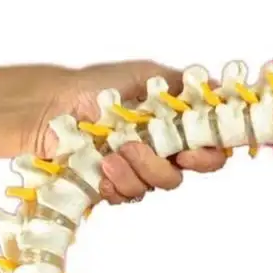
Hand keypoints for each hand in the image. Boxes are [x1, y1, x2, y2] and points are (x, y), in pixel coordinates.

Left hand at [24, 60, 226, 203]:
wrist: (51, 108)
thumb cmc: (94, 87)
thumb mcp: (145, 75)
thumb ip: (183, 86)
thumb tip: (221, 91)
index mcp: (172, 128)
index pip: (207, 151)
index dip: (206, 157)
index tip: (188, 153)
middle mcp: (160, 153)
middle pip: (181, 176)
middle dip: (159, 166)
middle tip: (133, 148)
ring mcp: (137, 172)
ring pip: (154, 187)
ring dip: (133, 172)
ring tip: (108, 155)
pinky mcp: (114, 187)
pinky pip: (128, 197)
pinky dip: (116, 185)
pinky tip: (101, 171)